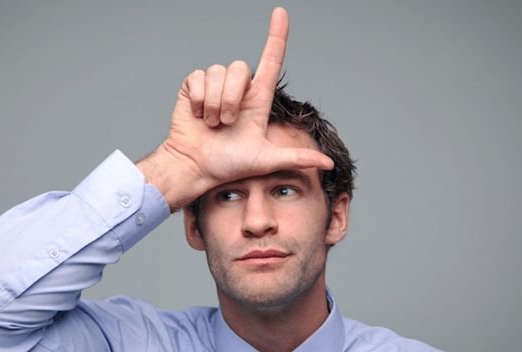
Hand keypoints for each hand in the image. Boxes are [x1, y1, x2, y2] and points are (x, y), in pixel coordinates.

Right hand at [138, 8, 333, 211]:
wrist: (196, 167)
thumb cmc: (229, 165)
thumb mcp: (266, 160)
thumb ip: (296, 158)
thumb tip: (328, 164)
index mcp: (257, 100)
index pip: (270, 61)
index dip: (277, 35)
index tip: (281, 12)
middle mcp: (237, 90)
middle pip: (240, 67)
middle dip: (231, 98)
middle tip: (226, 124)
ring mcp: (214, 88)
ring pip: (218, 71)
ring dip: (213, 102)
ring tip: (211, 123)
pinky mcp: (192, 88)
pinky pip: (197, 77)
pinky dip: (197, 99)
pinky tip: (197, 115)